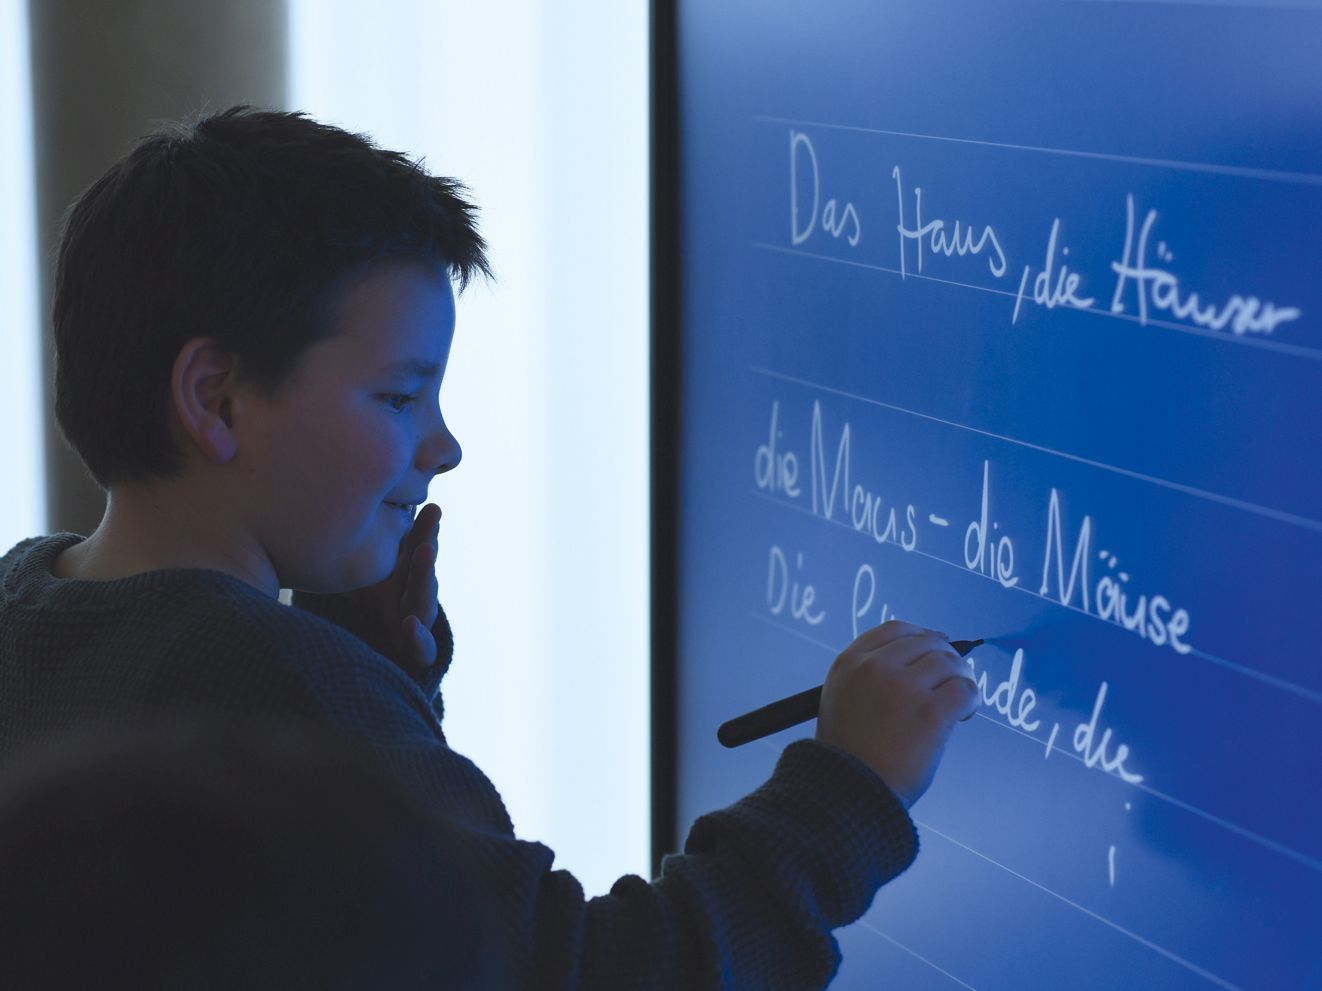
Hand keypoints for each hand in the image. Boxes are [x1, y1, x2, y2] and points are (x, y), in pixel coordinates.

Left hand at [341, 502, 441, 674]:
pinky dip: (420, 639)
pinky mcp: (414, 655)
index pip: (414, 547)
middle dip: (427, 537)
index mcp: (401, 577)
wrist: (356, 661)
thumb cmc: (356, 612)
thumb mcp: (351, 578)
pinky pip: (424, 650)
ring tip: (425, 552)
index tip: (429, 505)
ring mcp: (416, 624)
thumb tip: (321, 504)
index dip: (423, 527)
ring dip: (426, 575)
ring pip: (427, 601)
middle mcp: (412, 597)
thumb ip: (349, 552)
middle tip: (432, 512)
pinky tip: (410, 626)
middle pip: (422, 565)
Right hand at [816, 619, 978, 807]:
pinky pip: (966, 689)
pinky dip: (971, 700)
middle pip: (928, 642)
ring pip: (950, 663)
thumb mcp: (841, 698)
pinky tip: (962, 715)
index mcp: (850, 662)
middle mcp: (875, 668)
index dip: (923, 635)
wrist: (851, 792)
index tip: (937, 647)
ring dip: (961, 680)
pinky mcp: (931, 712)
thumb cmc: (850, 753)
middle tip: (952, 682)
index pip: (897, 629)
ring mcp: (904, 688)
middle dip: (946, 660)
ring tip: (957, 704)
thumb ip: (869, 673)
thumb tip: (922, 652)